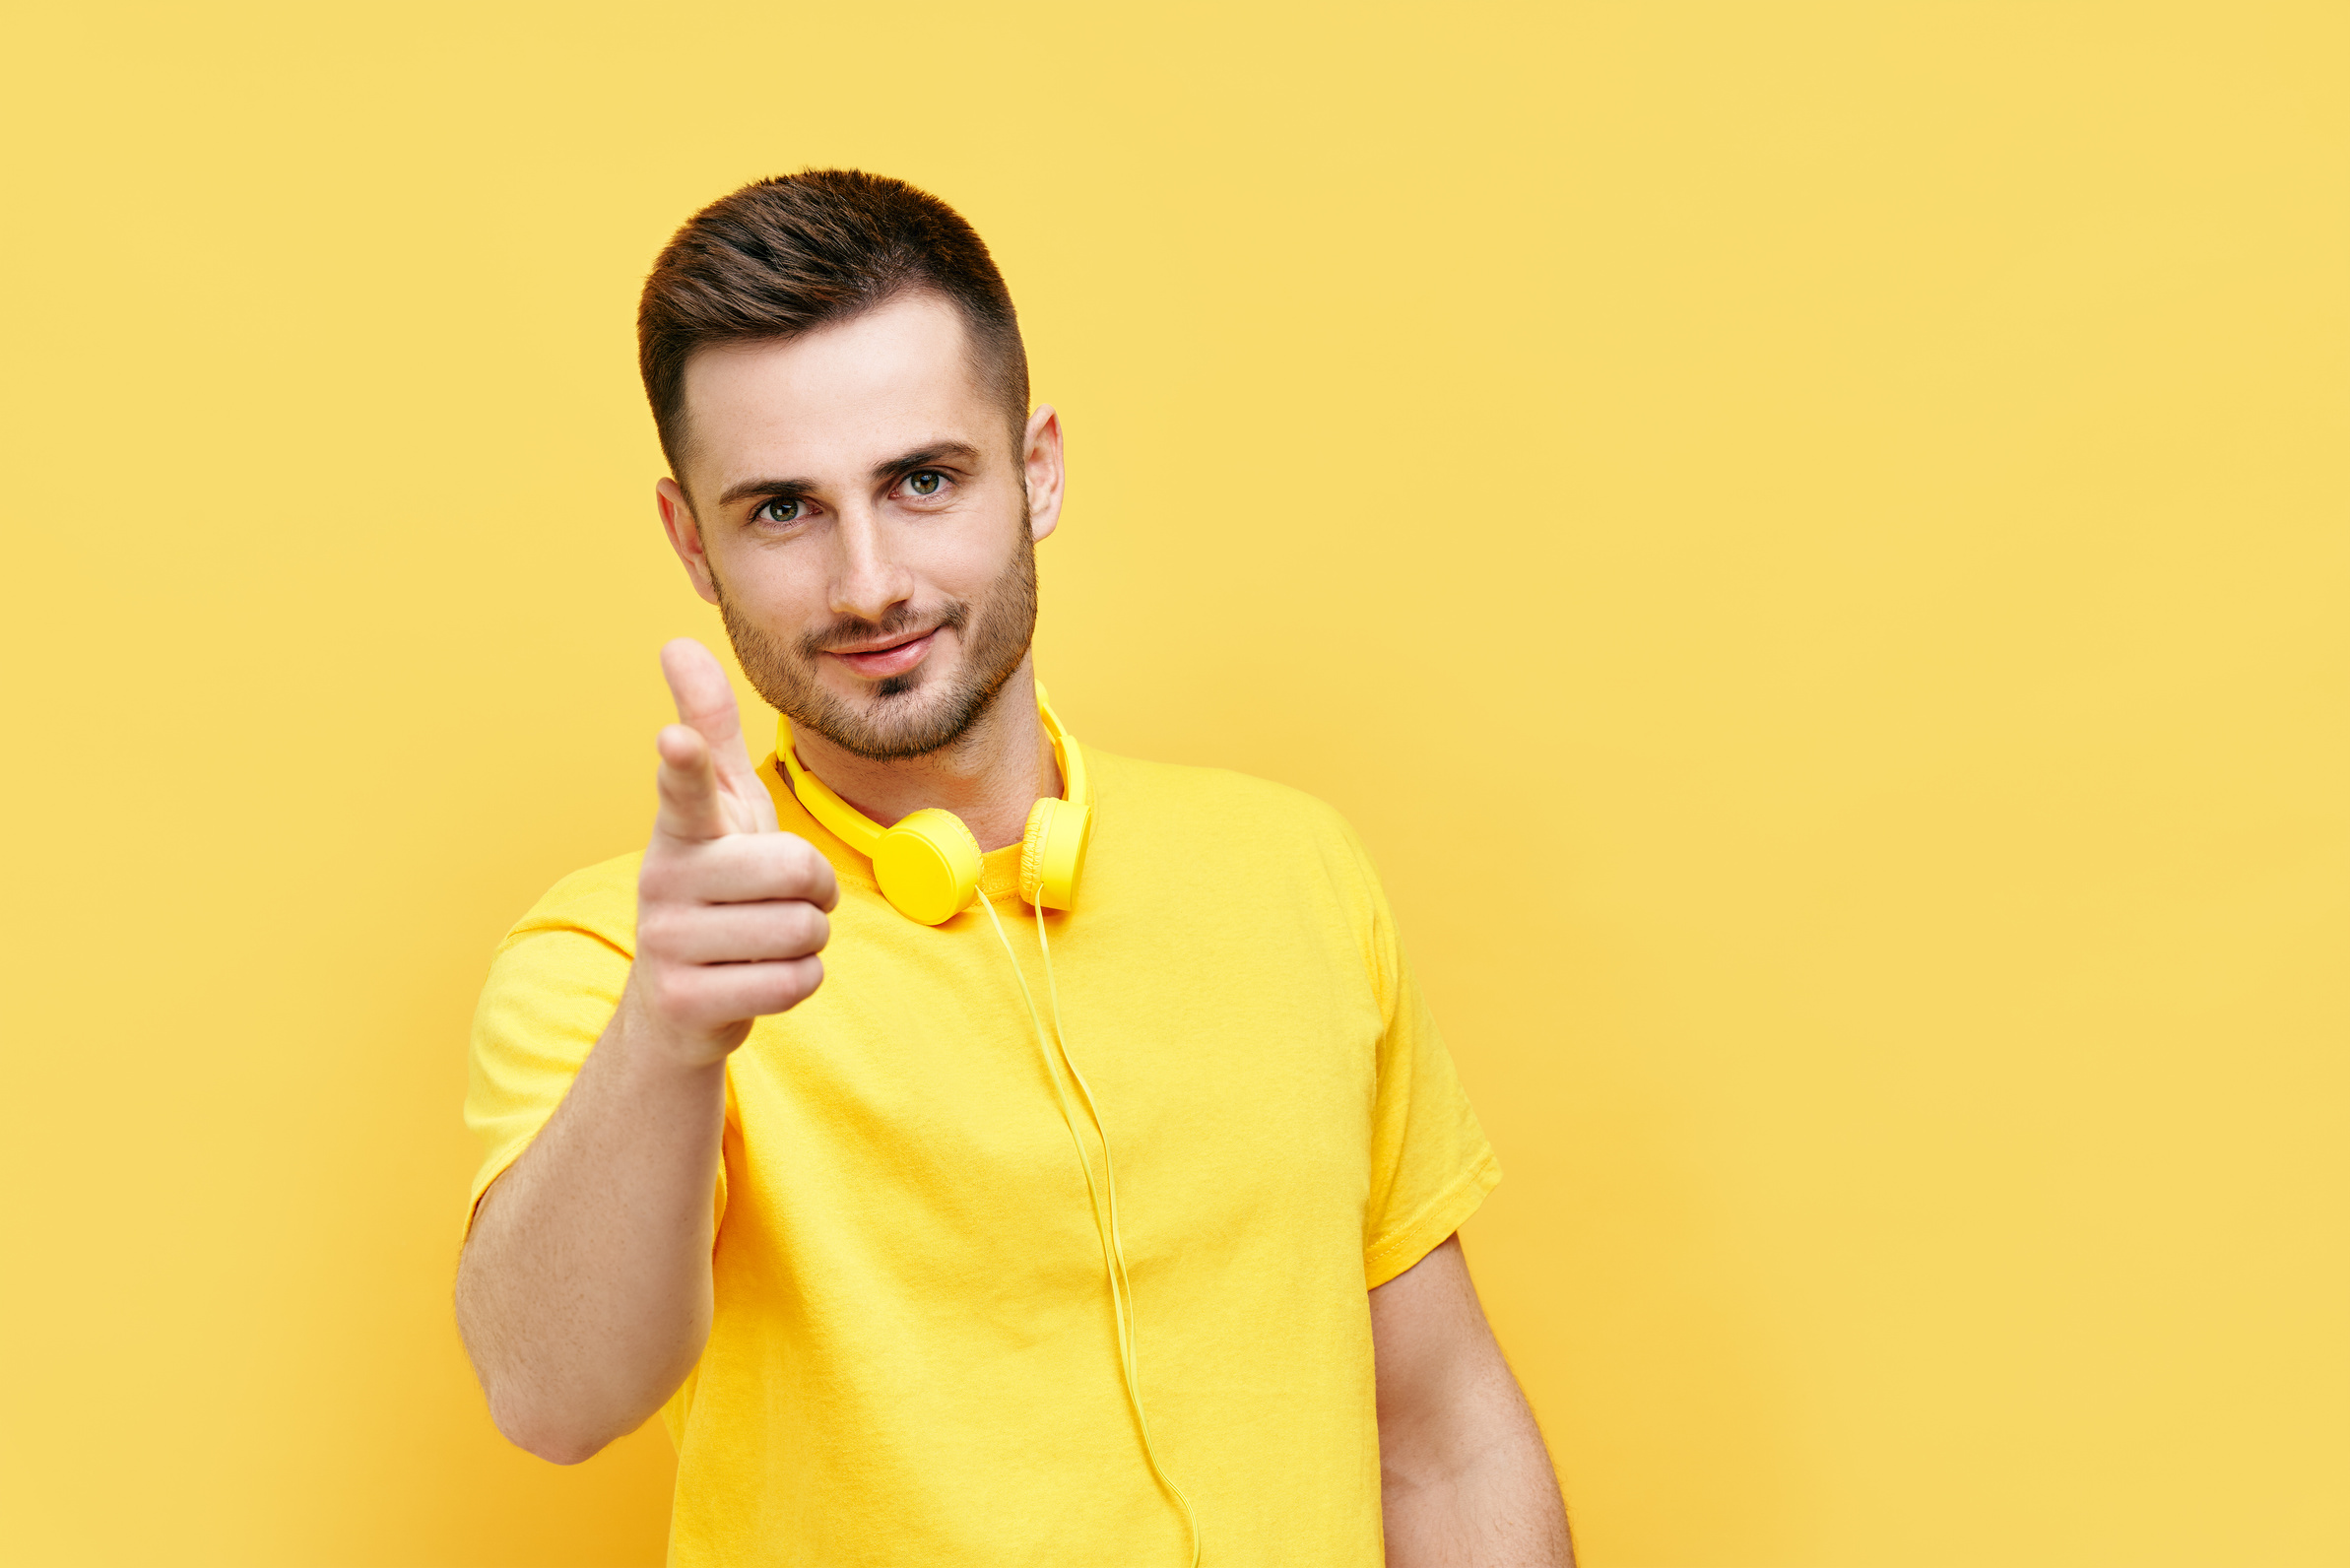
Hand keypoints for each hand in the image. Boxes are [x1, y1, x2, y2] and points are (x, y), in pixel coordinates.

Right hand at [621, 638, 838, 1066]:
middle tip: (780, 898)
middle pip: (797, 870)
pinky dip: (796, 982)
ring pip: (804, 930)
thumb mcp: (719, 809)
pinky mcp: (688, 1001)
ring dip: (806, 939)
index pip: (685, 788)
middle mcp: (663, 880)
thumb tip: (678, 642)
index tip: (673, 738)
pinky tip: (757, 978)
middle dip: (813, 890)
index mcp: (681, 830)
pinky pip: (795, 982)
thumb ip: (709, 731)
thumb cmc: (712, 885)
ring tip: (763, 939)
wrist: (676, 1001)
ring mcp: (668, 943)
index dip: (685, 762)